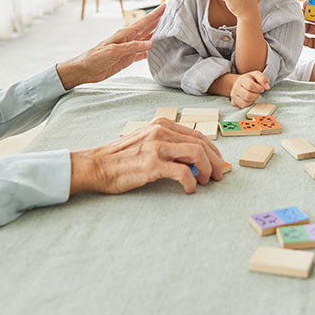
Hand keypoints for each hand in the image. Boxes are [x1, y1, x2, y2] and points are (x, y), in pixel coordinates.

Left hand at [55, 5, 164, 90]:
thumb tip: (150, 44)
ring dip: (157, 35)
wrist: (85, 70)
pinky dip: (152, 51)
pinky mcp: (128, 58)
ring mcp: (129, 48)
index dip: (155, 14)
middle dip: (159, 21)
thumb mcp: (113, 51)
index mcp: (124, 34)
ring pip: (147, 39)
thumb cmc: (95, 57)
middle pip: (148, 28)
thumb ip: (132, 47)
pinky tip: (159, 50)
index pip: (143, 22)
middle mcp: (129, 39)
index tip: (165, 5)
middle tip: (172, 14)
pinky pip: (143, 53)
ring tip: (170, 31)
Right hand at [69, 117, 224, 194]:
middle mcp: (161, 131)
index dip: (213, 151)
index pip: (198, 135)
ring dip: (207, 170)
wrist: (96, 165)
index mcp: (162, 124)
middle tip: (218, 176)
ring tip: (206, 182)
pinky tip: (189, 190)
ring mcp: (157, 147)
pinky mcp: (152, 165)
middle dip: (215, 161)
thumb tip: (195, 159)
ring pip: (197, 155)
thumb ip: (169, 144)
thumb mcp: (147, 141)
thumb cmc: (121, 157)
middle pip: (201, 144)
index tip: (217, 163)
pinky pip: (183, 173)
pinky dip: (192, 183)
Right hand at [230, 70, 268, 107]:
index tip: (261, 89)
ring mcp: (234, 95)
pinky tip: (249, 99)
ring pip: (245, 101)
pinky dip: (249, 103)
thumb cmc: (250, 79)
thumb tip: (267, 87)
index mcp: (242, 79)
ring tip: (253, 95)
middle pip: (248, 95)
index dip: (258, 89)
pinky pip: (243, 106)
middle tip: (258, 93)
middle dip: (256, 95)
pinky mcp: (234, 102)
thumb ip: (262, 78)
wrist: (239, 83)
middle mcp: (236, 87)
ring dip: (253, 99)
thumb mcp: (256, 75)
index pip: (250, 86)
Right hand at [303, 0, 314, 62]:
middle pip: (313, 16)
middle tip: (298, 15)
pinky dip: (307, 41)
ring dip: (303, 27)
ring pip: (311, 29)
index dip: (312, 4)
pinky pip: (314, 43)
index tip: (304, 4)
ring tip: (297, 26)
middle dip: (305, 14)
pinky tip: (301, 39)